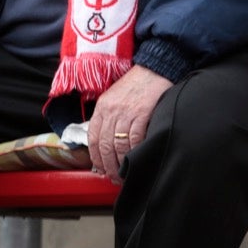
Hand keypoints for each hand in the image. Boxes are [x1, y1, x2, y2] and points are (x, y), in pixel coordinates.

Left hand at [86, 65, 171, 182]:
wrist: (154, 69)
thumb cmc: (135, 86)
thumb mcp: (114, 99)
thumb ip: (108, 117)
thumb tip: (105, 142)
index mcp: (101, 108)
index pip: (93, 138)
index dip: (95, 157)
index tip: (100, 169)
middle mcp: (110, 111)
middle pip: (105, 145)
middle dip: (108, 165)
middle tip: (114, 178)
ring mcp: (126, 112)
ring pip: (119, 144)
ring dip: (122, 162)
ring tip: (125, 174)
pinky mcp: (142, 112)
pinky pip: (135, 137)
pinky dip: (135, 151)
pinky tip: (137, 159)